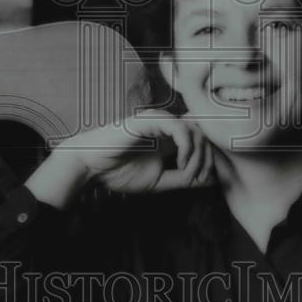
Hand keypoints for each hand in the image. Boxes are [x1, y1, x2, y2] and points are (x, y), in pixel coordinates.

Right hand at [53, 109, 213, 195]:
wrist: (92, 167)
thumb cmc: (119, 172)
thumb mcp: (158, 180)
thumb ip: (182, 179)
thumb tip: (209, 180)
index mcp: (168, 138)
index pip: (201, 139)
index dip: (209, 158)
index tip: (204, 180)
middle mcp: (166, 126)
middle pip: (203, 133)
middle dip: (207, 158)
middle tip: (198, 178)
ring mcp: (159, 120)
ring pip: (196, 130)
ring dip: (198, 155)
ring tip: (189, 173)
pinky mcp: (151, 120)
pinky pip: (180, 129)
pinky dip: (187, 148)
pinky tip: (182, 163)